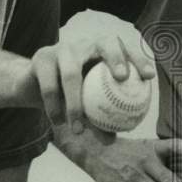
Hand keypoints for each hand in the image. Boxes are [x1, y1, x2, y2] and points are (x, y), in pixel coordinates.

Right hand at [33, 10, 155, 133]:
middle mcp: (86, 44)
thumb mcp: (84, 104)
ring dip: (75, 104)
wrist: (32, 85)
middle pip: (106, 42)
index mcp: (103, 52)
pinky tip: (58, 122)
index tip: (149, 77)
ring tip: (78, 129)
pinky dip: (54, 106)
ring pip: (72, 73)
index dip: (139, 60)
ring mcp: (63, 48)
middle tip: (122, 78)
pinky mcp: (42, 58)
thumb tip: (111, 139)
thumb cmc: (68, 94)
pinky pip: (50, 84)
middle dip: (117, 57)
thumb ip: (98, 117)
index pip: (127, 50)